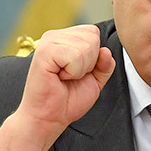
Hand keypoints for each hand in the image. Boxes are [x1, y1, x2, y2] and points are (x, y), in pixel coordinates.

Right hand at [0, 25, 115, 150]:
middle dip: (89, 63)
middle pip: (92, 37)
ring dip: (80, 69)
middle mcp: (55, 36)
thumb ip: (105, 65)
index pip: (94, 32)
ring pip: (86, 47)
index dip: (94, 56)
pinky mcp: (44, 52)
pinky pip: (74, 56)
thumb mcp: (95, 80)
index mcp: (65, 38)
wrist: (50, 117)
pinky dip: (73, 72)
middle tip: (70, 76)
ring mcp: (48, 42)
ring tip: (64, 77)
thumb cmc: (68, 99)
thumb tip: (106, 51)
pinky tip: (59, 77)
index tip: (78, 72)